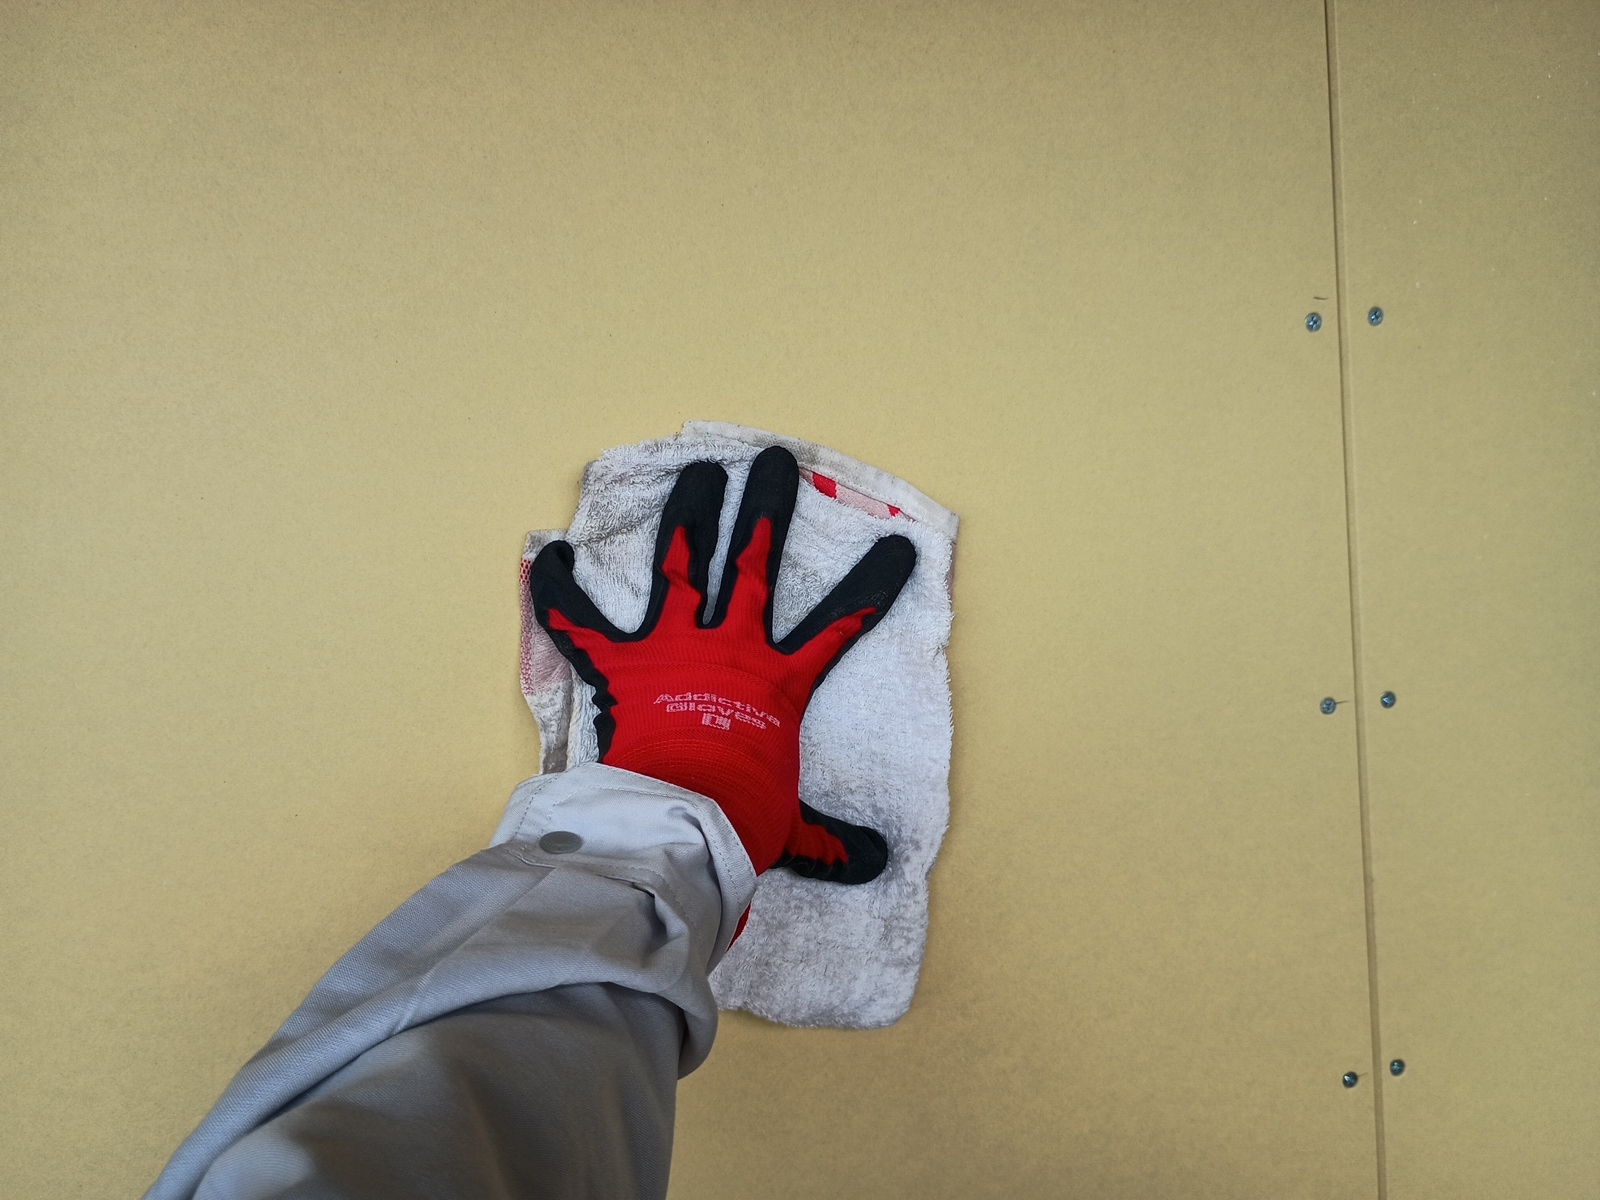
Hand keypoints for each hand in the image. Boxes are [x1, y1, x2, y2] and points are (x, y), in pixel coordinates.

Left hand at [529, 446, 914, 881]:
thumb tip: (874, 865)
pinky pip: (582, 622)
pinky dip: (561, 591)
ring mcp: (673, 646)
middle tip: (774, 461)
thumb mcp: (790, 830)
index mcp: (777, 682)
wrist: (679, 823)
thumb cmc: (740, 820)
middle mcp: (729, 646)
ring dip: (688, 515)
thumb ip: (826, 840)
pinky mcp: (622, 664)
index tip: (900, 549)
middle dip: (765, 511)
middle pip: (752, 563)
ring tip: (699, 470)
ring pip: (681, 564)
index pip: (838, 626)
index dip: (870, 588)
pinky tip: (548, 552)